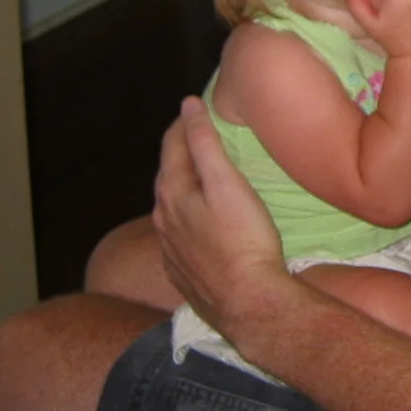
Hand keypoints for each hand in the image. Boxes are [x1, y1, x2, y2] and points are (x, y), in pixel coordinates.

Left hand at [153, 97, 295, 342]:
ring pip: (169, 208)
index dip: (185, 123)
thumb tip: (188, 106)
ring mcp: (169, 249)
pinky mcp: (181, 273)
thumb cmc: (244, 240)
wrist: (248, 304)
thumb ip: (205, 143)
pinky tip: (197, 225)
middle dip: (179, 153)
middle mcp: (162, 219)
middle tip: (197, 136)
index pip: (172, 146)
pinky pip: (176, 237)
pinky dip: (184, 220)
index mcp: (172, 193)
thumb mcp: (227, 184)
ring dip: (180, 188)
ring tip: (198, 177)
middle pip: (167, 176)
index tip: (196, 108)